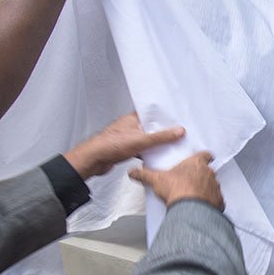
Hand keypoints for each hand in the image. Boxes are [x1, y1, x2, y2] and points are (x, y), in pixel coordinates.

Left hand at [64, 112, 184, 179]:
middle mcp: (129, 126)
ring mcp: (126, 138)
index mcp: (133, 118)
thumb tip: (179, 131)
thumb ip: (162, 136)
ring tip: (169, 146)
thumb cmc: (112, 145)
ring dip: (153, 144)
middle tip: (176, 135)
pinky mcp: (123, 150)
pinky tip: (154, 157)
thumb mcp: (142, 140)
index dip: (164, 117)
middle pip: (149, 128)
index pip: (151, 115)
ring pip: (144, 140)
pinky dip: (146, 153)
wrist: (94, 159)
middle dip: (161, 132)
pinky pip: (139, 150)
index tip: (177, 120)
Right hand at [129, 151, 223, 210]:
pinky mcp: (218, 201)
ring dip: (206, 189)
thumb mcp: (156, 179)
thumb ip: (144, 174)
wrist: (190, 209)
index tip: (202, 158)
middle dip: (202, 176)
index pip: (206, 155)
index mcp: (196, 163)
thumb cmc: (177, 189)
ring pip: (213, 186)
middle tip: (191, 181)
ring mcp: (215, 187)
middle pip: (208, 171)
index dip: (205, 157)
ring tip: (195, 196)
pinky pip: (216, 201)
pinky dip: (211, 203)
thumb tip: (133, 172)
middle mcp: (209, 173)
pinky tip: (202, 207)